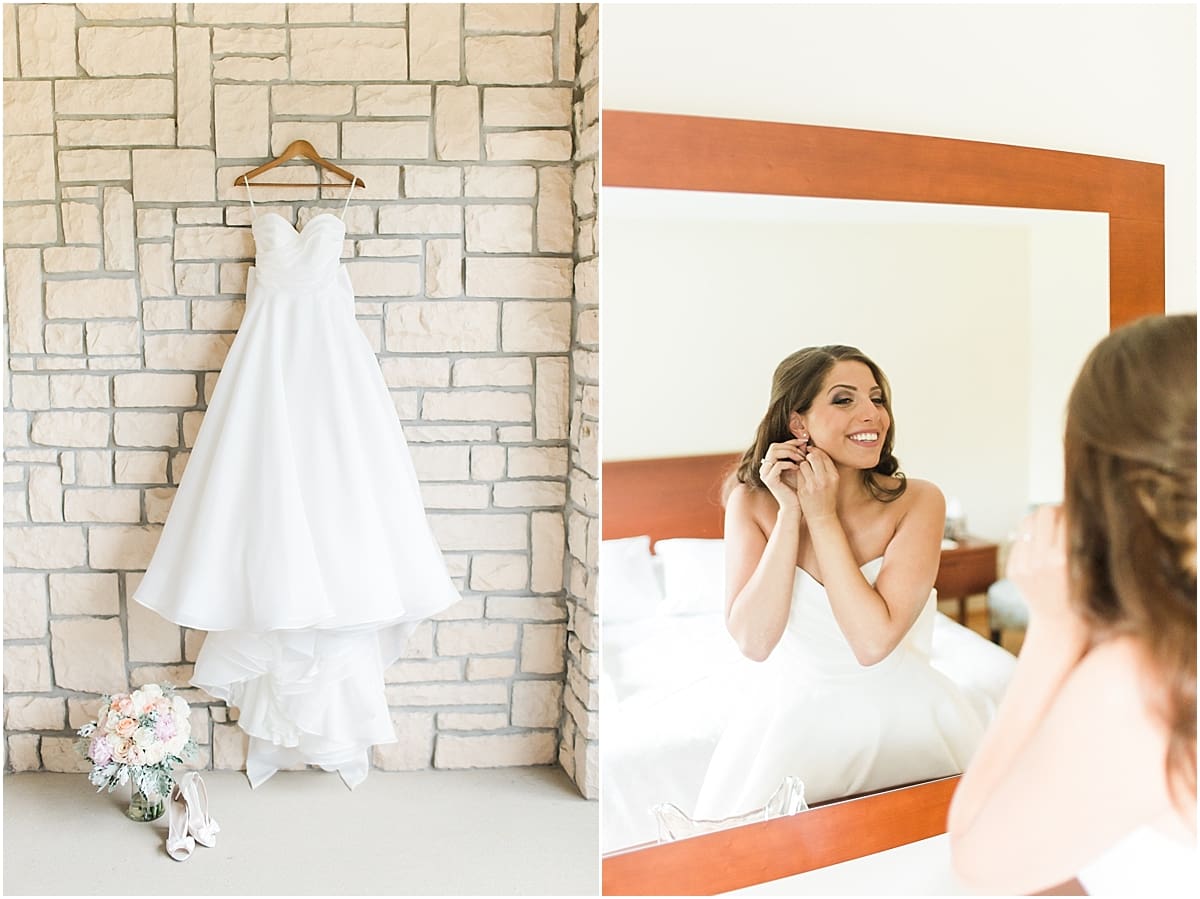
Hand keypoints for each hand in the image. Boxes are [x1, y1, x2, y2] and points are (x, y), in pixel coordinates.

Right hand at [758, 437, 807, 513]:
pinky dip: (789, 464)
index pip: (778, 445)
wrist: (794, 506)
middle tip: (803, 453)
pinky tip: (798, 468)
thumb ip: (798, 456)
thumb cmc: (797, 487)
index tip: (804, 442)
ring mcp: (765, 473)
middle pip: (774, 446)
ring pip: (774, 453)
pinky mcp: (769, 480)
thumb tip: (804, 442)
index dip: (791, 441)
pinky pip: (778, 465)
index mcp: (770, 463)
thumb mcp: (797, 468)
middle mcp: (764, 467)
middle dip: (790, 447)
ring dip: (790, 453)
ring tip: (801, 459)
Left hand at [795, 445, 838, 521]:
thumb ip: (826, 468)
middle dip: (808, 455)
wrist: (822, 516)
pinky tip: (800, 475)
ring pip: (803, 464)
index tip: (811, 450)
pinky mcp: (803, 490)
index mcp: (834, 476)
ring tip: (803, 468)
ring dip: (802, 464)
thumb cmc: (827, 497)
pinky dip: (798, 472)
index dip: (817, 451)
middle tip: (805, 456)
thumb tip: (815, 451)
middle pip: (814, 457)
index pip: (824, 456)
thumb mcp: (833, 482)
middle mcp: (824, 479)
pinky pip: (798, 474)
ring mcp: (813, 485)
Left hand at [1005, 505, 1079, 630]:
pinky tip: (1042, 548)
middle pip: (1042, 513)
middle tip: (1065, 517)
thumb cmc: (1087, 594)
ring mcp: (1023, 566)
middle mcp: (1040, 562)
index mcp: (1063, 560)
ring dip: (1040, 521)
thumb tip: (1080, 506)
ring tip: (1053, 529)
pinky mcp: (1013, 570)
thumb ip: (1085, 538)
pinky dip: (1031, 539)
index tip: (1080, 511)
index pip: (1064, 515)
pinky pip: (1019, 540)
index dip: (1073, 510)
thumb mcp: (1093, 568)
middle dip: (1055, 511)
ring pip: (1026, 523)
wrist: (1062, 626)